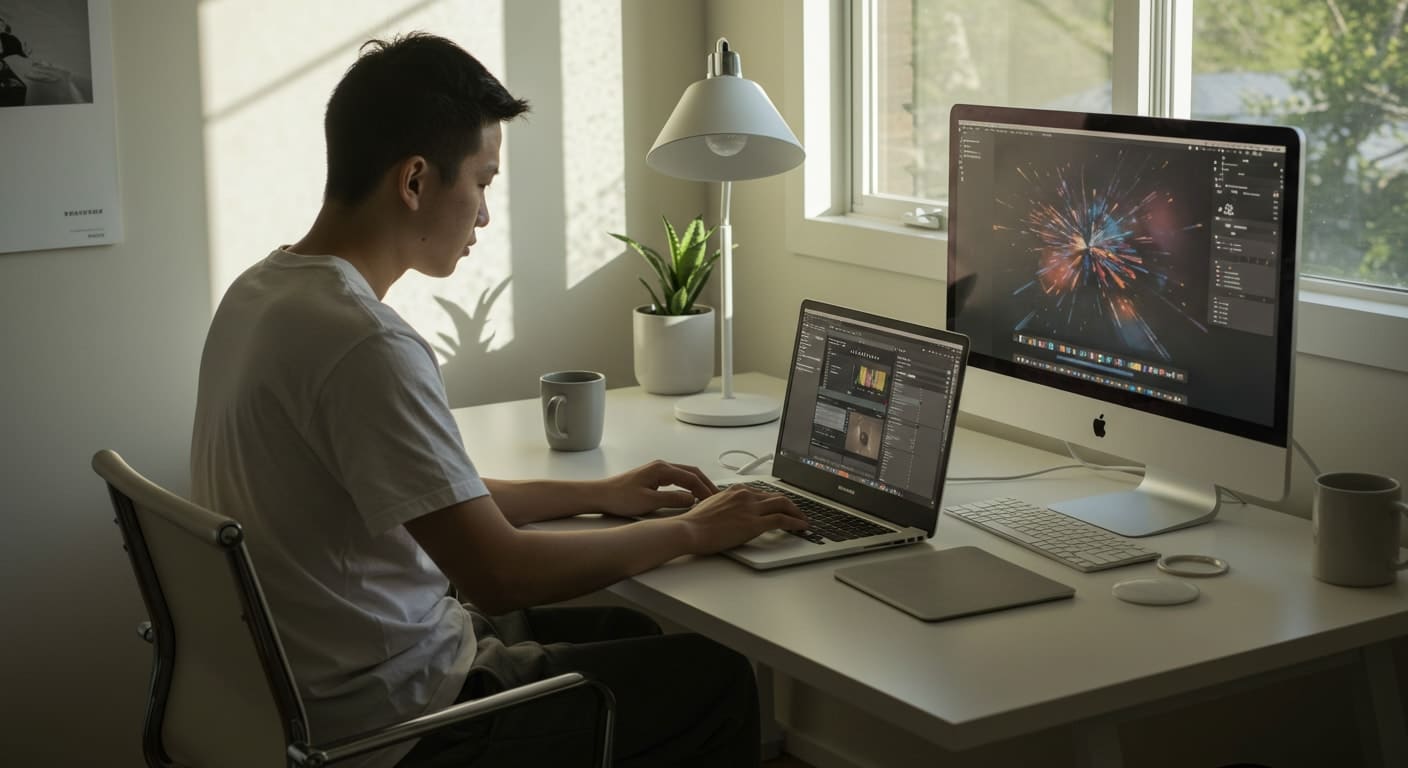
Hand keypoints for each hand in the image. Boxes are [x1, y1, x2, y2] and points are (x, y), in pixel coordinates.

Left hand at [596, 459, 720, 517]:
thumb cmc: (619, 498)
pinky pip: (677, 479)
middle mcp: (661, 466)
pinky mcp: (653, 477)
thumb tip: (691, 500)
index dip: (705, 490)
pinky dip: (688, 486)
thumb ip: (672, 500)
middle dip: (706, 484)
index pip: (691, 477)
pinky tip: (691, 496)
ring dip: (698, 485)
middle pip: (692, 472)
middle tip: (718, 498)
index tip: (714, 501)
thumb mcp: (648, 502)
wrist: (600, 495)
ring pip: (685, 475)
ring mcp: (657, 470)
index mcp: (661, 469)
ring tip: (708, 498)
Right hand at [677, 485, 808, 553]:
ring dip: (797, 512)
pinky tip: (801, 527)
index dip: (775, 500)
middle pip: (777, 496)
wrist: (689, 530)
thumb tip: (733, 513)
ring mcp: (750, 508)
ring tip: (803, 520)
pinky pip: (781, 520)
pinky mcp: (754, 523)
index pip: (763, 492)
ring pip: (783, 504)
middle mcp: (745, 495)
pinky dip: (795, 522)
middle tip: (798, 512)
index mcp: (736, 490)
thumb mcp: (712, 505)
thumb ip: (727, 505)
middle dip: (791, 504)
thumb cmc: (695, 522)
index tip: (780, 506)